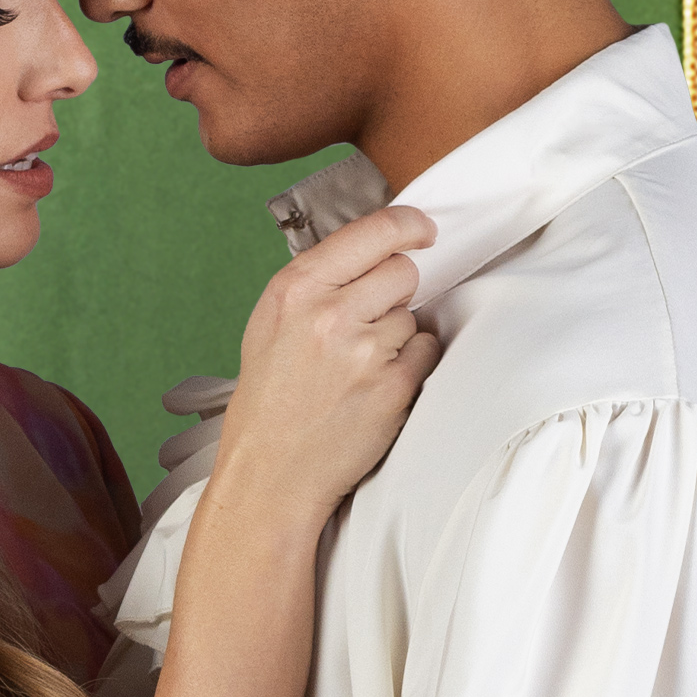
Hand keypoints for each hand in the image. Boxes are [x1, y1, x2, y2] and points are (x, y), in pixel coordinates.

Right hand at [214, 203, 439, 518]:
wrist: (270, 472)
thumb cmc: (270, 399)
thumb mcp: (272, 323)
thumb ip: (318, 282)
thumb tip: (373, 249)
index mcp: (295, 289)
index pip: (374, 231)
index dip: (408, 225)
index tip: (422, 229)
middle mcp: (329, 313)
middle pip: (403, 270)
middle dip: (395, 291)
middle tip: (366, 322)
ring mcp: (364, 351)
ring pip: (414, 316)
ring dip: (397, 336)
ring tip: (357, 368)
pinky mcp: (393, 387)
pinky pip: (427, 351)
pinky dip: (411, 366)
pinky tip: (375, 386)